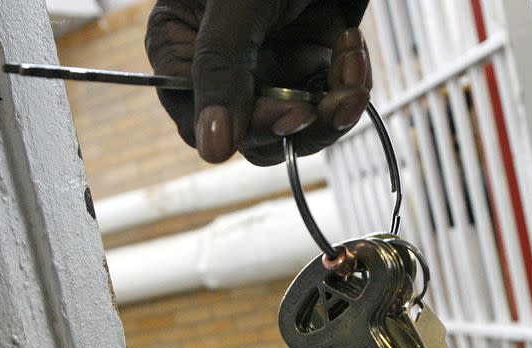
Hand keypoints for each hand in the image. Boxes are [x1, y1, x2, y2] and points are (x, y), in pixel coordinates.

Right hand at [145, 0, 371, 164]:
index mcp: (180, 45)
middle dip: (299, 118)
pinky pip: (329, 103)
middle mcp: (223, 65)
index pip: (199, 120)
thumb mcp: (238, 6)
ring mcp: (269, 65)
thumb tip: (211, 148)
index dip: (246, 128)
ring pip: (298, 128)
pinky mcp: (310, 64)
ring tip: (348, 62)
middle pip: (253, 135)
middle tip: (324, 102)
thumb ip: (221, 72)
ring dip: (332, 104)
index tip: (291, 115)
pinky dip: (349, 83)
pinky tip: (351, 48)